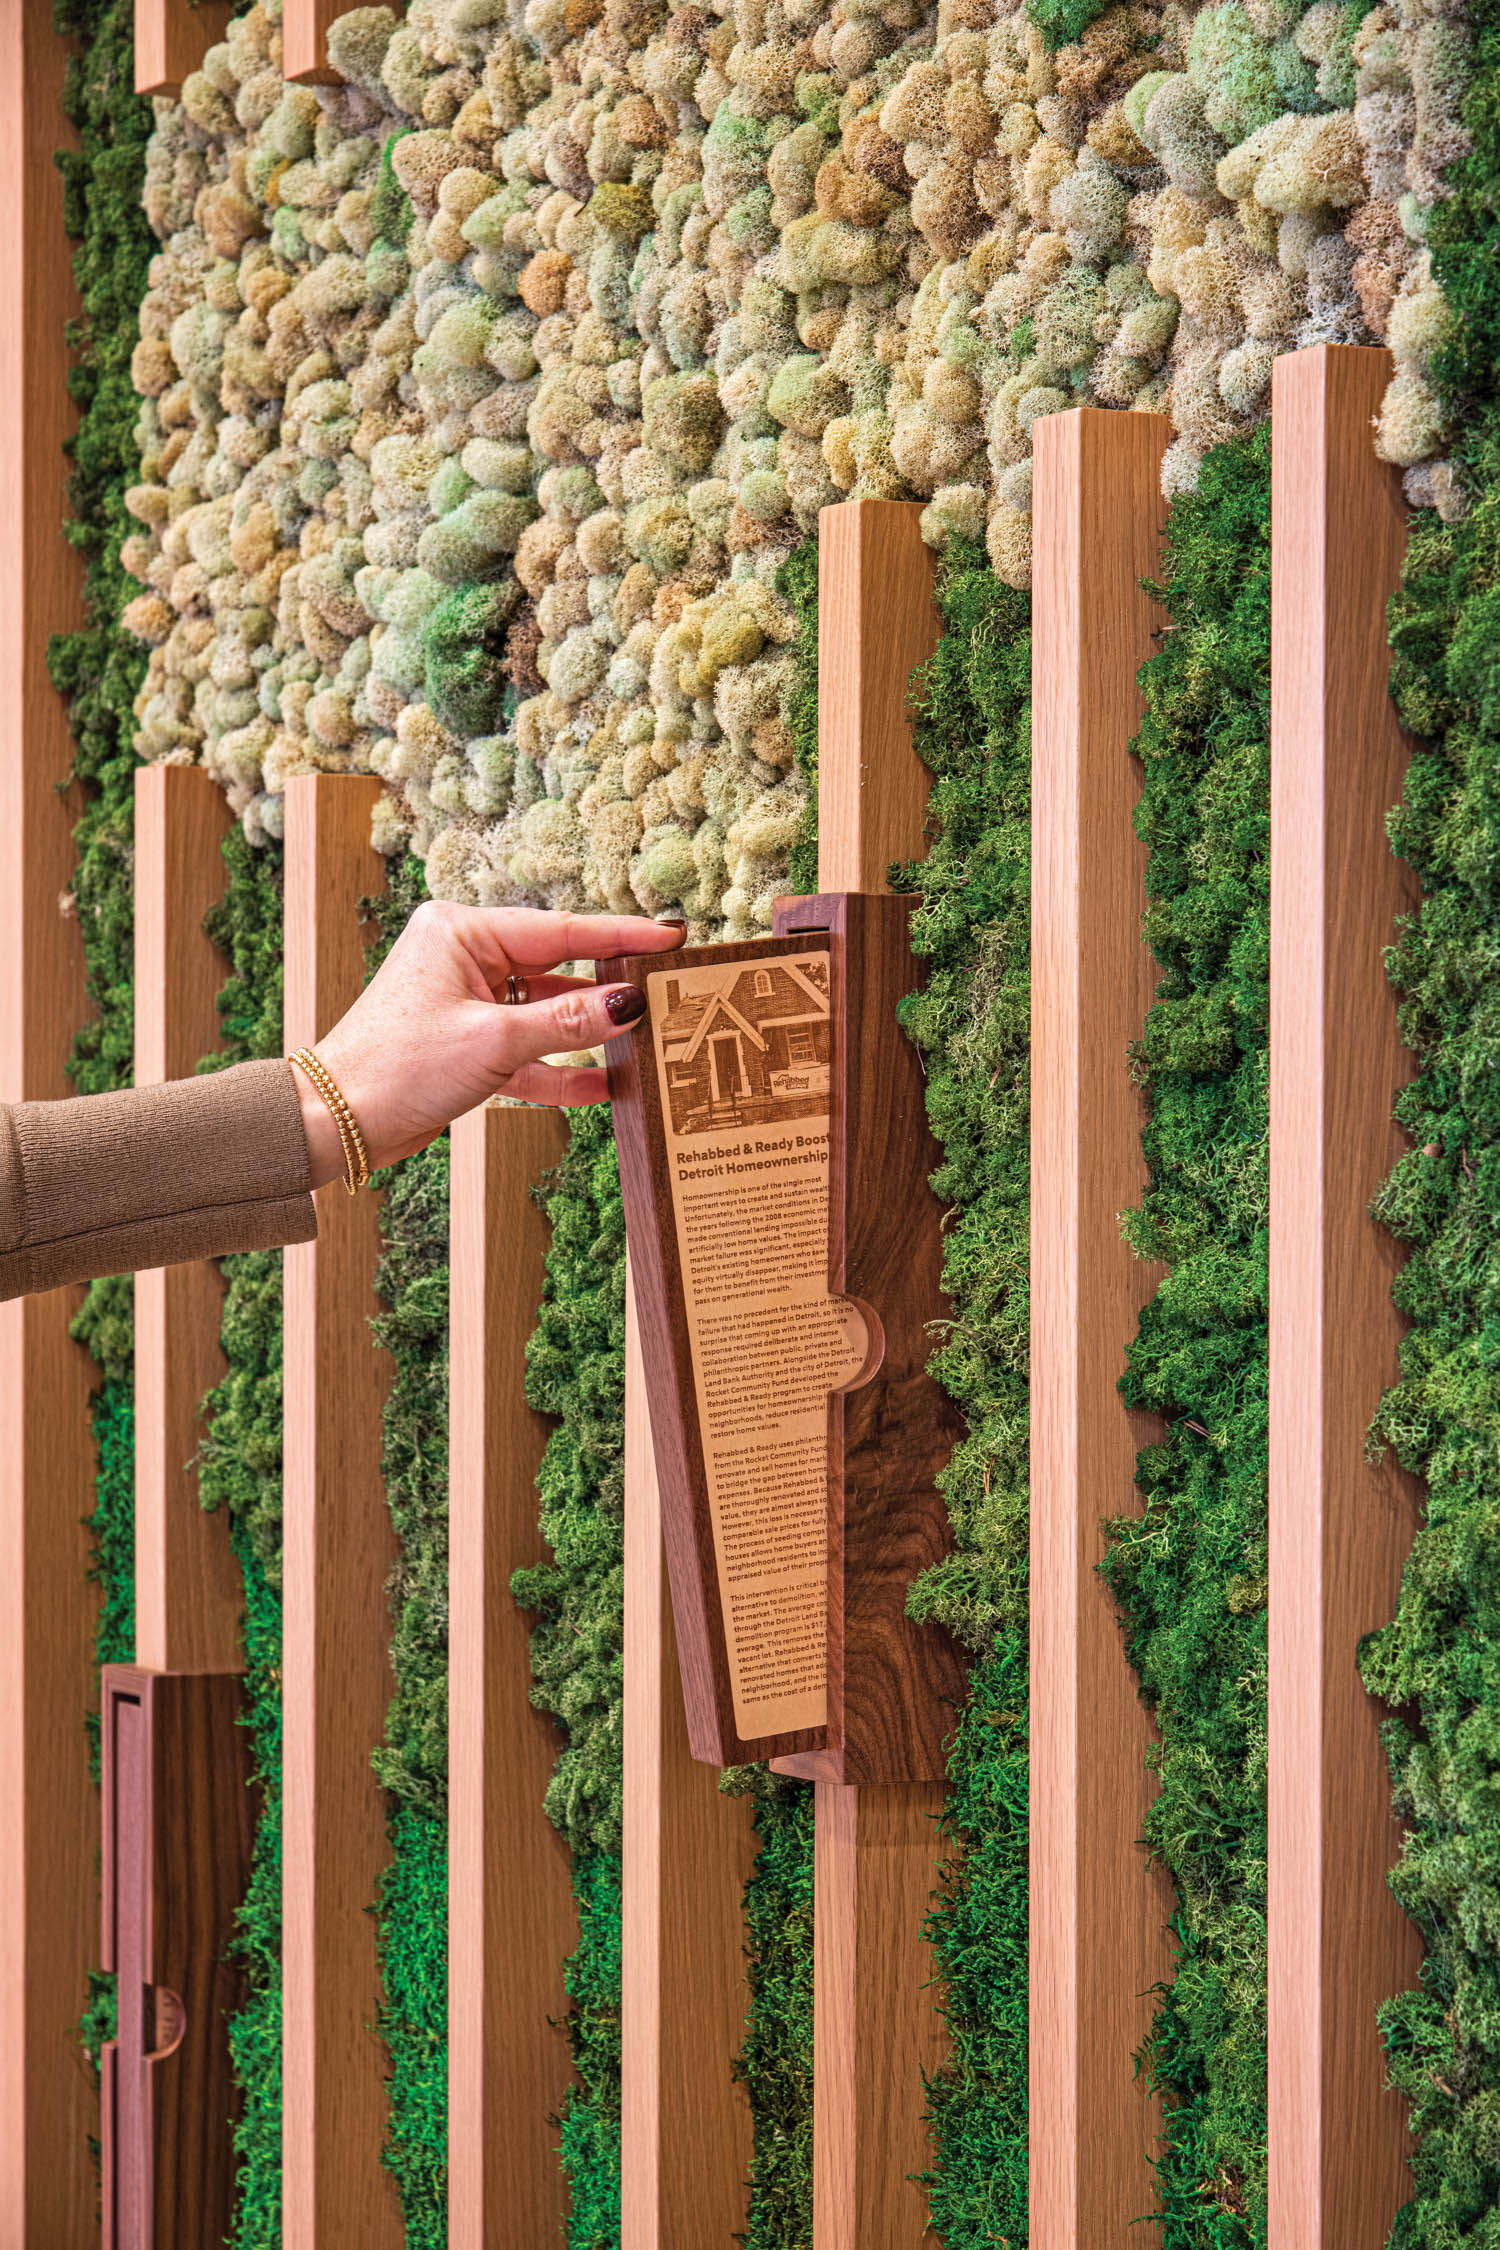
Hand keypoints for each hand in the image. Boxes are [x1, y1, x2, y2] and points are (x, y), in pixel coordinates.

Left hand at [292, 901, 682, 1185]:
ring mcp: (467, 1003)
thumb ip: (566, 1022)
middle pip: (557, 968)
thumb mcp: (494, 1042)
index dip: (620, 936)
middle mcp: (465, 958)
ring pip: (545, 1013)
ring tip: (644, 1041)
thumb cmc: (398, 1067)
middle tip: (666, 990)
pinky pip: (527, 1052)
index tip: (670, 936)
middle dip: (608, 988)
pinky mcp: (468, 1045)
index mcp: (463, 932)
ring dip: (587, 1035)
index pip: (560, 929)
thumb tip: (627, 1005)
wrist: (336, 1122)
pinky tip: (605, 1087)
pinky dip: (560, 1071)